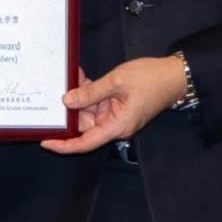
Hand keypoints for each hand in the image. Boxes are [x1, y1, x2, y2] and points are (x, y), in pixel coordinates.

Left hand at [41, 55, 190, 154]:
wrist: (174, 75)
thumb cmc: (151, 79)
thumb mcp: (117, 82)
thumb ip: (91, 92)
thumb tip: (68, 101)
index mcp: (117, 126)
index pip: (85, 143)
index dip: (64, 145)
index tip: (46, 141)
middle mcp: (116, 125)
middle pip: (85, 124)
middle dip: (70, 109)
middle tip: (55, 91)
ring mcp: (117, 116)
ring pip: (89, 111)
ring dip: (80, 96)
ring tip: (71, 77)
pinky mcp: (118, 106)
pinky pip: (98, 102)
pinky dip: (89, 92)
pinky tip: (80, 78)